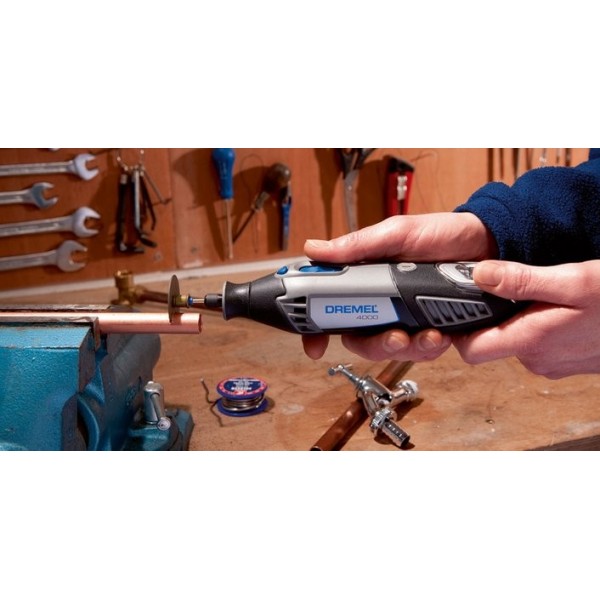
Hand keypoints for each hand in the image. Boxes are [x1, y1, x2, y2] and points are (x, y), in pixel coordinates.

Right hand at [302, 212, 496, 360]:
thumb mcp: (397, 234)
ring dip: (406, 349)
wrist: (488, 244)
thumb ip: (358, 246)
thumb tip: (314, 249)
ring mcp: (404, 318)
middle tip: (395, 336)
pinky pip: (420, 352)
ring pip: (388, 349)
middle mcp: (380, 302)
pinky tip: (442, 335)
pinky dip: (428, 348)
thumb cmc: (441, 233)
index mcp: (363, 279)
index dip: (316, 329)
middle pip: (357, 338)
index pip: (329, 307)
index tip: (314, 345)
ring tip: (428, 335)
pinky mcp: (428, 329)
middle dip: (373, 344)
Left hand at [454, 259, 599, 378]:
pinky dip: (540, 327)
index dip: (456, 330)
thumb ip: (524, 281)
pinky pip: (540, 345)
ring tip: (534, 293)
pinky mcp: (569, 363)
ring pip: (518, 341)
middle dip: (491, 315)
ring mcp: (555, 364)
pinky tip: (556, 307)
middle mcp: (538, 359)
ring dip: (519, 319)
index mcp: (531, 340)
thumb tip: (480, 275)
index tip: (453, 307)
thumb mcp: (575, 281)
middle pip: (493, 341)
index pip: (471, 349)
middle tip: (499, 286)